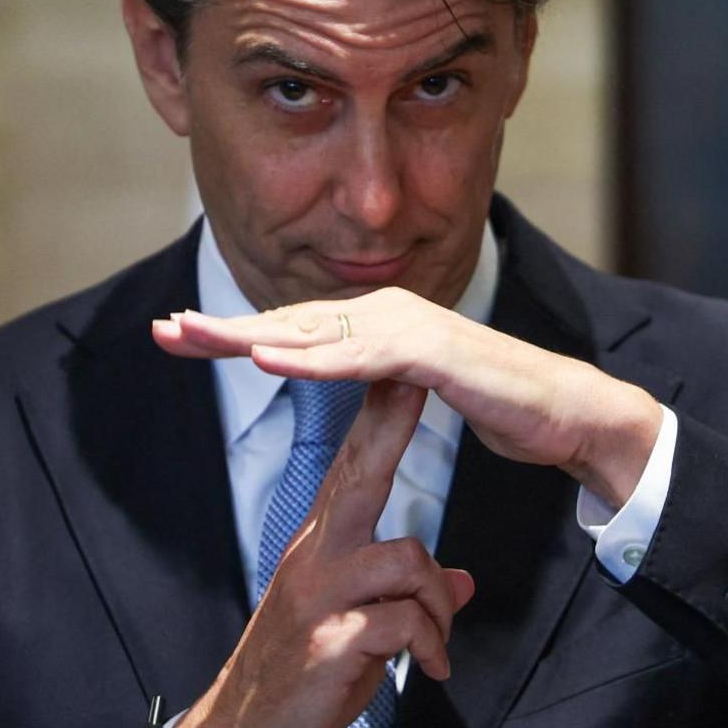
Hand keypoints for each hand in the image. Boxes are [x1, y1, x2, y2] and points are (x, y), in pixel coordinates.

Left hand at [153, 287, 662, 507]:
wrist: (565, 412)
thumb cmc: (498, 403)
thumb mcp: (417, 393)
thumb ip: (377, 382)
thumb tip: (344, 376)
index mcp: (379, 325)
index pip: (293, 330)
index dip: (233, 333)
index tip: (178, 337)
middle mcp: (387, 314)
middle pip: (290, 321)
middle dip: (223, 328)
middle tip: (162, 331)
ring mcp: (409, 326)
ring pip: (316, 332)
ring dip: (252, 336)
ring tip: (197, 340)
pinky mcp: (432, 350)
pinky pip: (361, 356)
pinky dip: (313, 358)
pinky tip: (269, 358)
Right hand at [164, 383, 474, 727]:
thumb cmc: (301, 677)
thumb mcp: (359, 629)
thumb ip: (406, 597)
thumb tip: (461, 583)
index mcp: (321, 544)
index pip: (352, 468)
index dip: (379, 418)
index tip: (404, 367)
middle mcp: (316, 555)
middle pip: (361, 474)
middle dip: (393, 425)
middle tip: (422, 380)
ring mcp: (319, 595)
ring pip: (408, 559)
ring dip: (437, 605)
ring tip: (433, 646)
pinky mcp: (329, 641)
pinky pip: (403, 621)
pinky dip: (429, 645)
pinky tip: (428, 671)